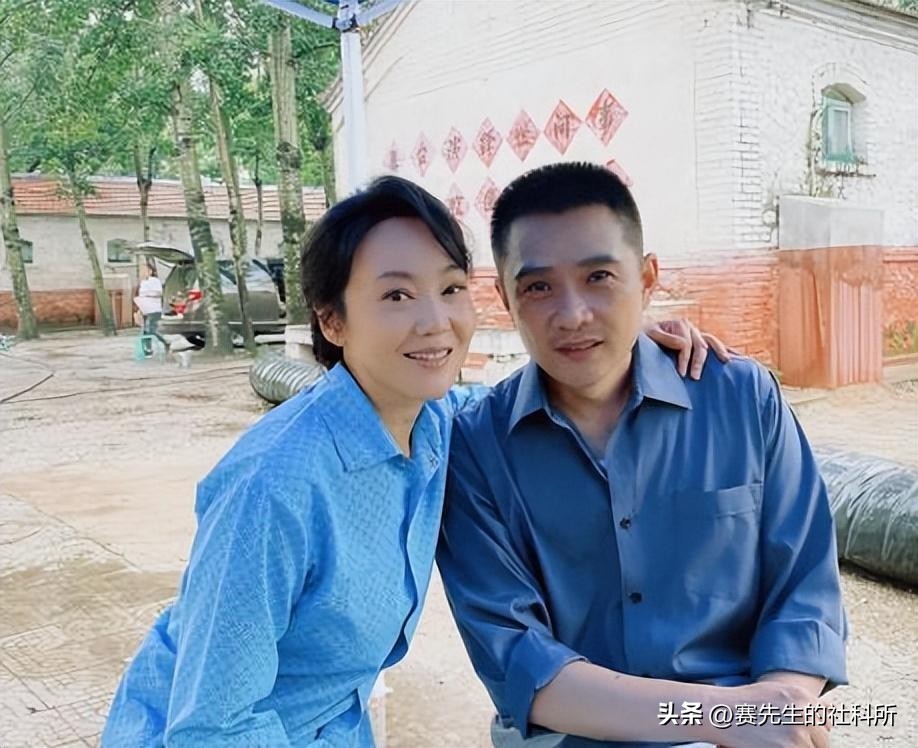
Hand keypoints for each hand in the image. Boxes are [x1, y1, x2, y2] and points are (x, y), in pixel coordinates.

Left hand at [644, 319, 733, 379]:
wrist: (640, 334)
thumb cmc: (642, 336)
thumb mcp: (649, 335)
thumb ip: (665, 338)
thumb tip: (684, 344)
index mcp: (678, 324)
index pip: (686, 343)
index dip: (684, 359)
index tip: (681, 374)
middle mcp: (689, 327)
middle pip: (700, 344)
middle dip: (698, 361)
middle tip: (695, 377)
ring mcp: (695, 334)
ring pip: (710, 342)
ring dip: (718, 352)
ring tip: (726, 362)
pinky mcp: (697, 341)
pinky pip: (712, 344)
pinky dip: (723, 349)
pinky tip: (733, 358)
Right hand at [712, 681, 831, 747]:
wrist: (722, 712)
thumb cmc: (743, 702)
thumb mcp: (776, 691)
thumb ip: (800, 701)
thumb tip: (826, 713)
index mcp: (802, 696)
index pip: (827, 717)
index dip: (816, 726)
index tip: (805, 730)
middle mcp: (804, 712)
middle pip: (823, 737)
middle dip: (810, 740)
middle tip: (787, 738)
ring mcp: (798, 732)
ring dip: (799, 747)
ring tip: (776, 740)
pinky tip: (771, 744)